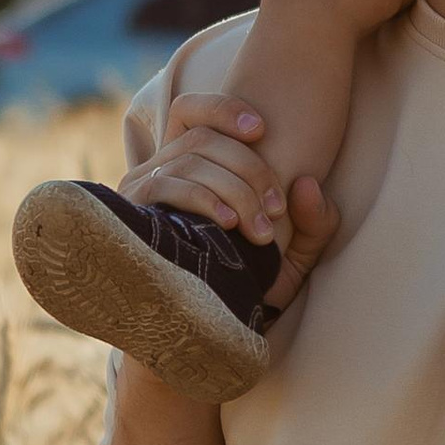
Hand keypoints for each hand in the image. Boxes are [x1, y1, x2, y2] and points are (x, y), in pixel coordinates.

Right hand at [130, 94, 339, 309]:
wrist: (200, 335)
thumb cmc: (247, 288)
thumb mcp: (293, 256)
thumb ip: (314, 223)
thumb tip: (309, 184)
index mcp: (190, 166)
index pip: (192, 111)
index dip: (225, 109)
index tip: (262, 129)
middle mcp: (158, 170)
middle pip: (202, 137)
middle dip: (249, 168)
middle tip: (277, 207)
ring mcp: (139, 190)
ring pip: (190, 161)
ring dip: (235, 191)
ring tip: (260, 230)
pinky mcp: (130, 214)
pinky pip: (167, 186)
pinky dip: (204, 200)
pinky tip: (228, 225)